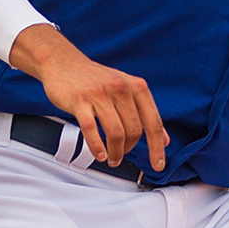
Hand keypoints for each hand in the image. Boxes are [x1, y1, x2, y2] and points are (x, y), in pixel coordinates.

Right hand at [9, 24, 169, 170]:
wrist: (64, 63)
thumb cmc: (96, 79)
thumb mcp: (126, 88)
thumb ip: (144, 112)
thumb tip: (164, 140)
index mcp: (136, 86)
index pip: (153, 121)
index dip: (157, 146)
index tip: (158, 164)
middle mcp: (120, 88)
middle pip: (134, 130)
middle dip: (129, 149)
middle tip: (121, 157)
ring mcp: (99, 94)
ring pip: (115, 132)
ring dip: (116, 152)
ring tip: (112, 158)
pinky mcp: (79, 101)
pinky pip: (91, 130)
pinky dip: (97, 147)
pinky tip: (99, 154)